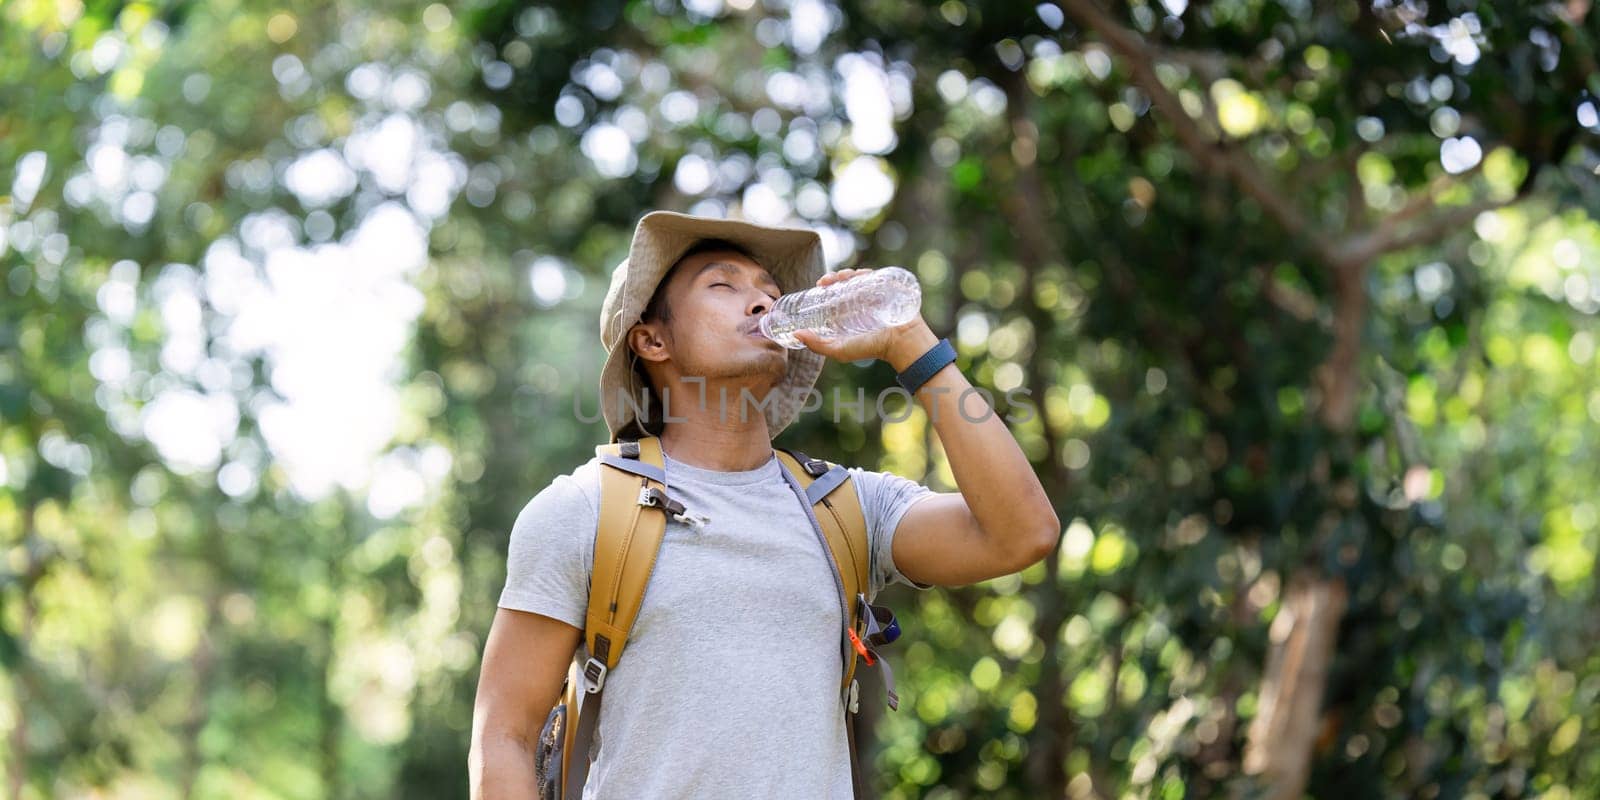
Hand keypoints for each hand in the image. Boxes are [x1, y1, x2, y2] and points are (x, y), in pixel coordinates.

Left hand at [790, 268, 934, 365]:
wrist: (900, 344)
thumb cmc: (871, 348)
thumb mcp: (839, 350)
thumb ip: (817, 345)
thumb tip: (796, 334)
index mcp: (850, 310)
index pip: (835, 292)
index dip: (826, 285)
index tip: (818, 285)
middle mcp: (861, 300)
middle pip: (845, 281)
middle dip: (835, 277)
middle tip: (826, 281)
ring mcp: (875, 293)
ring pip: (858, 276)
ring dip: (847, 272)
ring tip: (840, 277)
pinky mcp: (888, 288)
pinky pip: (876, 275)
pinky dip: (866, 272)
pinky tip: (857, 274)